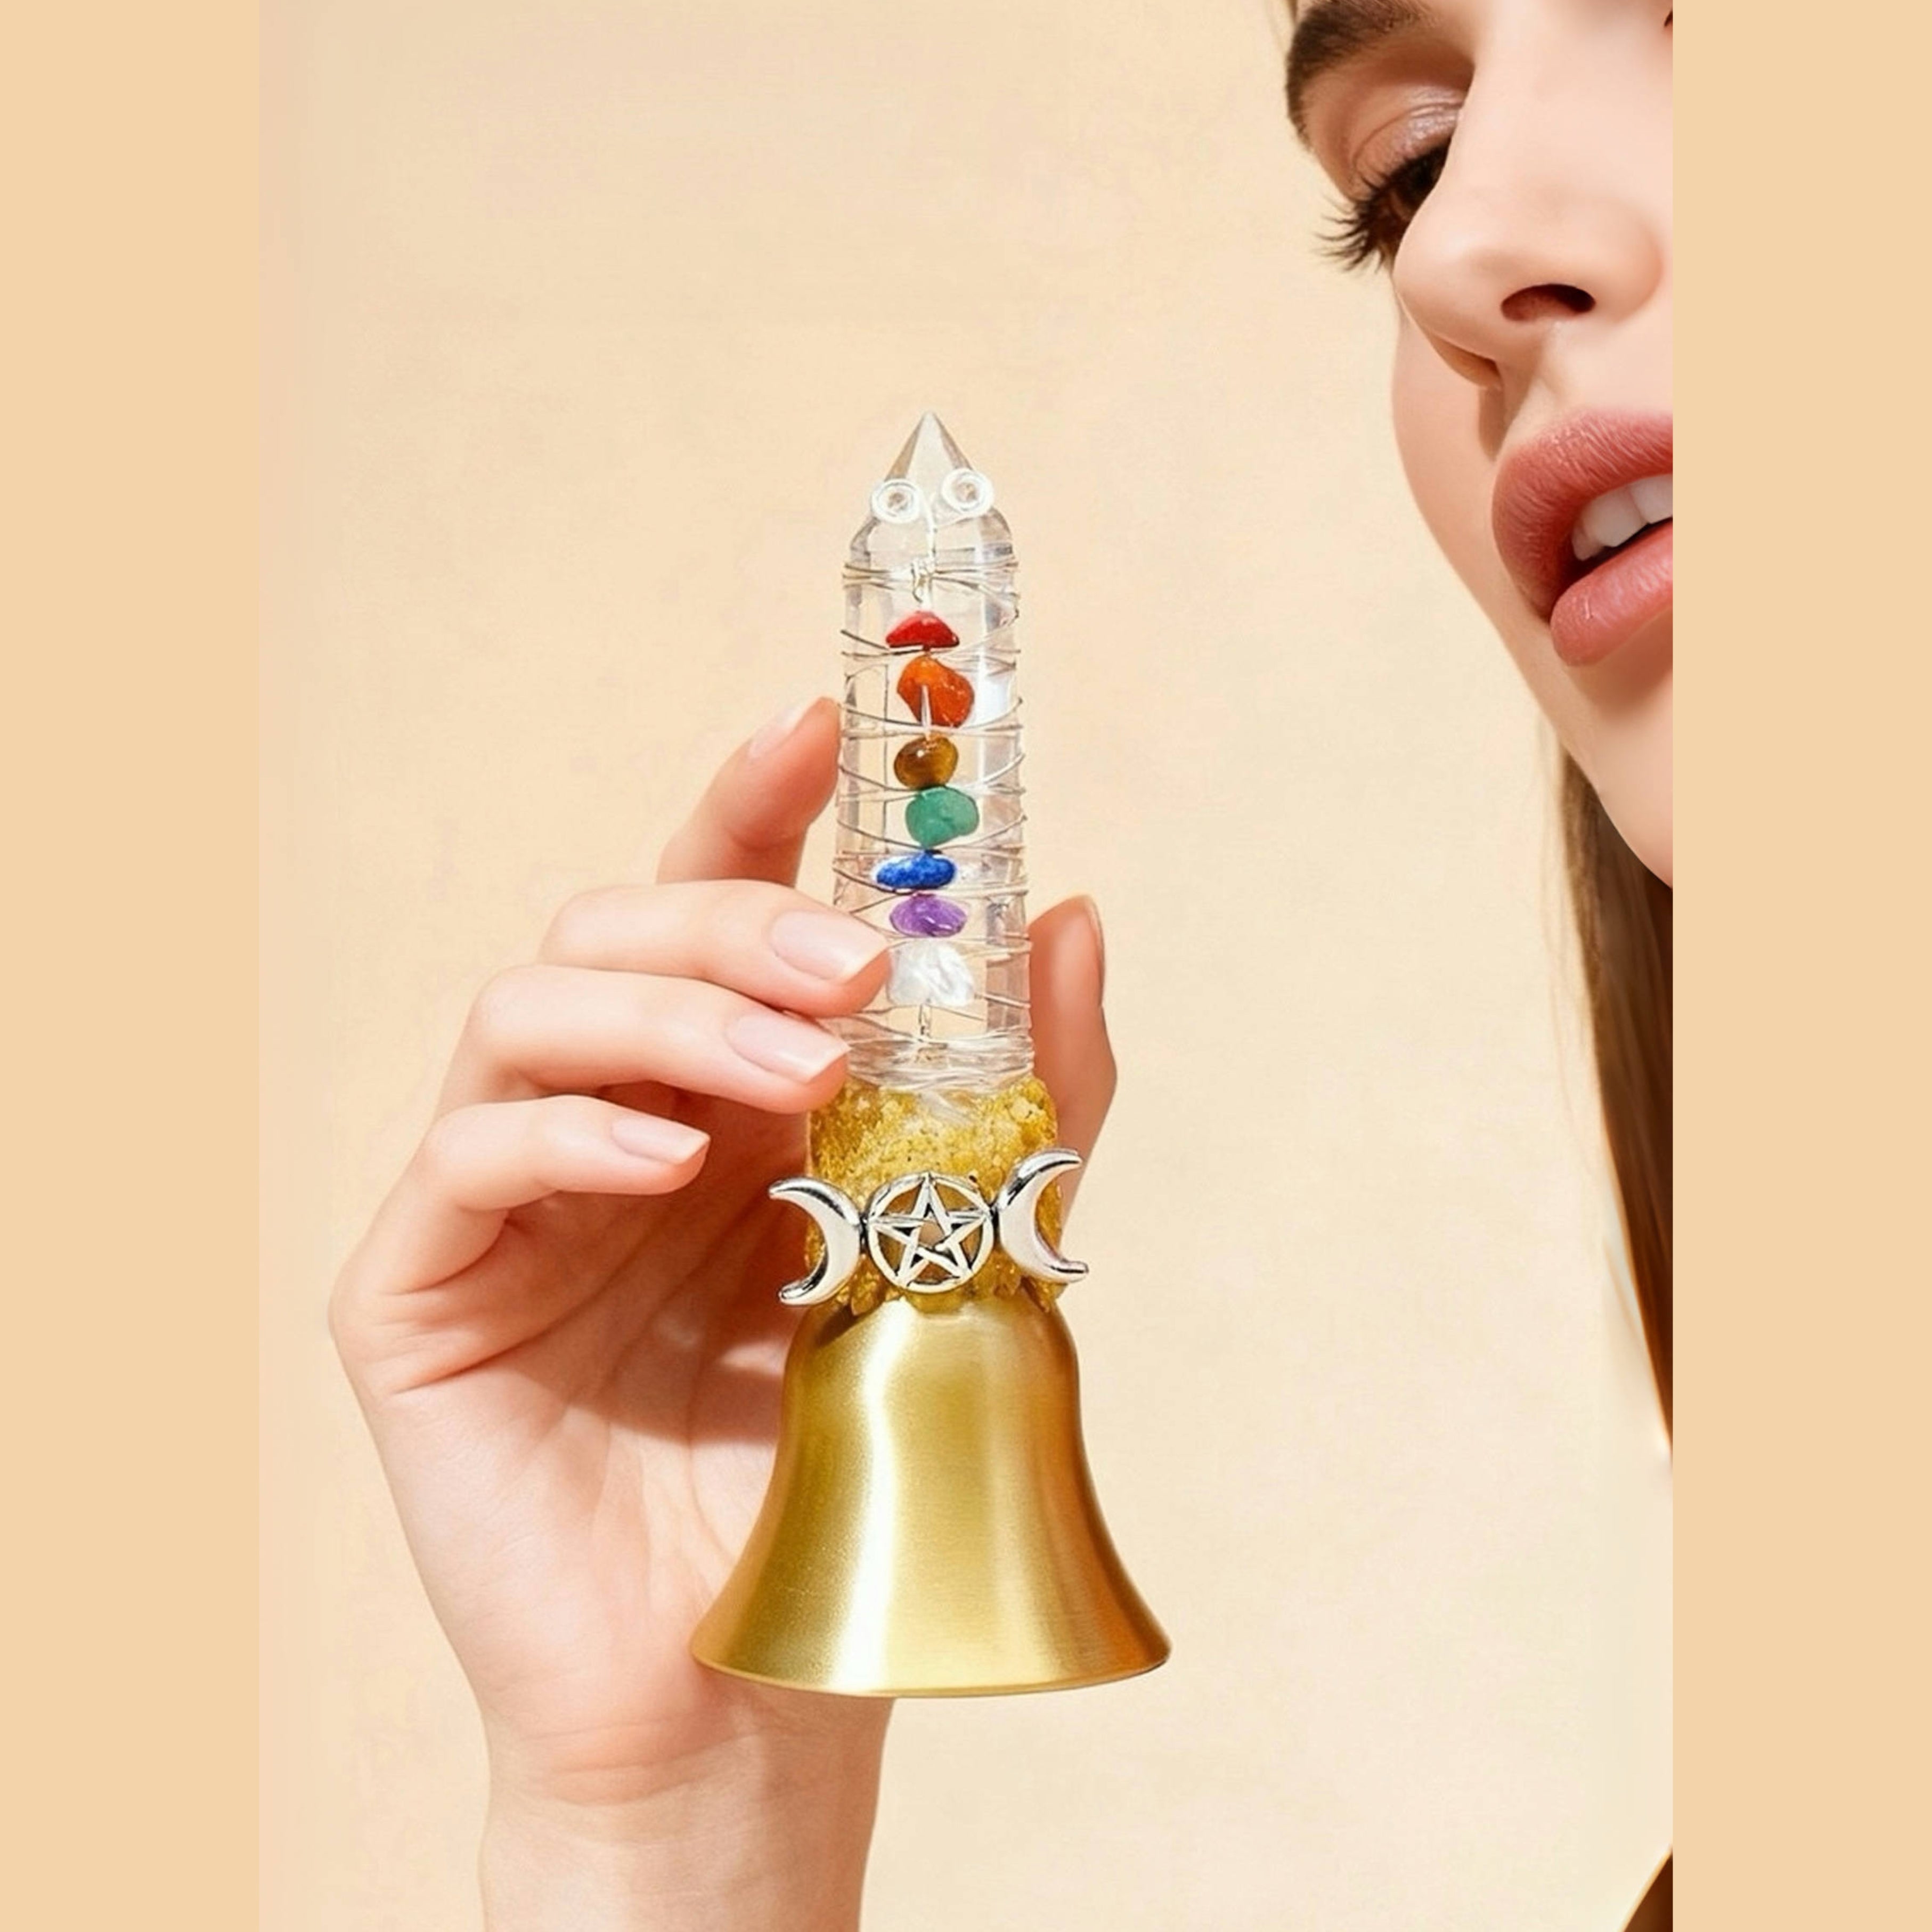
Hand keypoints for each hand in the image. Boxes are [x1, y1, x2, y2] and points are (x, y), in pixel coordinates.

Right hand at [331, 695, 1116, 1928]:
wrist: (756, 1677)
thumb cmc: (860, 1452)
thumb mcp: (970, 1249)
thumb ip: (1021, 1093)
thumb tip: (1072, 913)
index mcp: (717, 1089)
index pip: (711, 902)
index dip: (754, 801)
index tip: (826, 719)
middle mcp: (602, 1115)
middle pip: (613, 929)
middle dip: (733, 916)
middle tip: (855, 963)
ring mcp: (501, 1194)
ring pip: (529, 1011)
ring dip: (670, 1012)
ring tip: (798, 1072)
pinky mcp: (419, 1288)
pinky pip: (466, 1155)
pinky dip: (569, 1130)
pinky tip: (670, 1159)